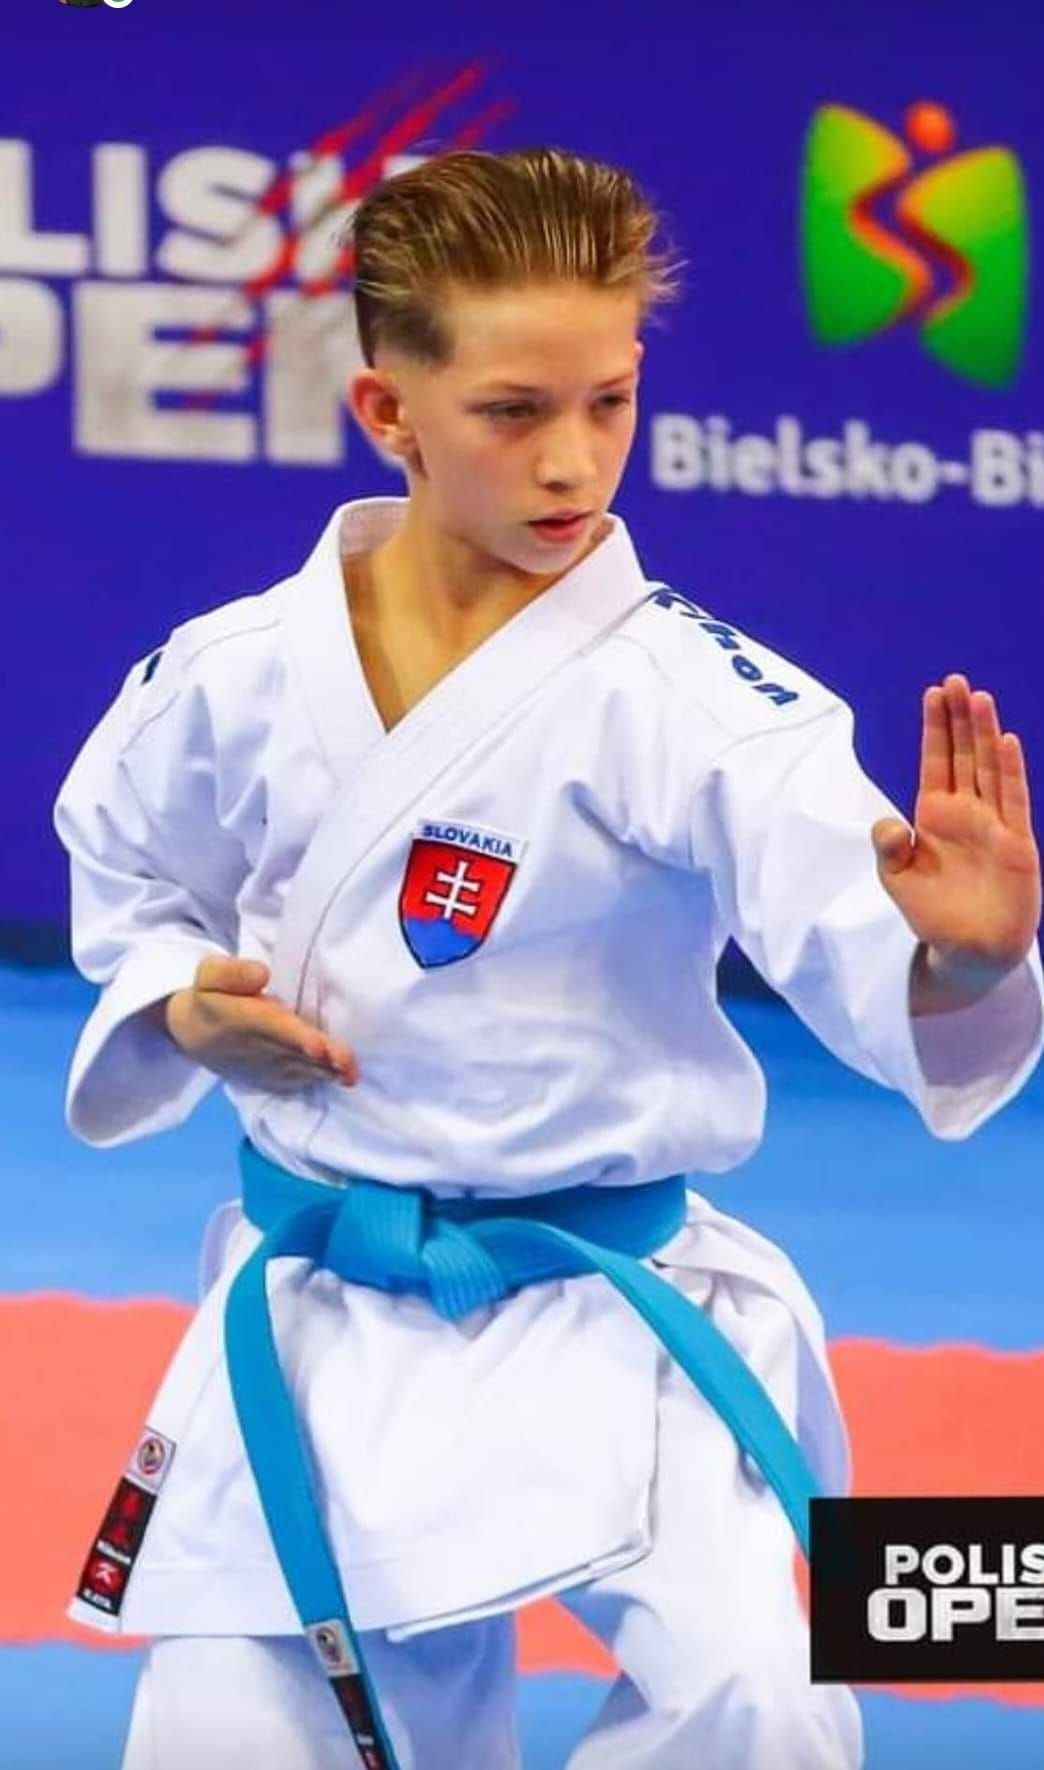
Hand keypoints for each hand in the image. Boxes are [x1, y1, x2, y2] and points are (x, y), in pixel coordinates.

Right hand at [160, 956, 358, 1092]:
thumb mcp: (208, 975)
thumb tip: (262, 974)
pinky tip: (344, 1076)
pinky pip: (301, 1078)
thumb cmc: (210, 998)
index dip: (297, 1037)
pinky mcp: (276, 1077)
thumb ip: (231, 972)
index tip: (319, 1046)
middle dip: (322, 1059)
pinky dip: (321, 1077)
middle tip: (348, 1065)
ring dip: (328, 1072)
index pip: (273, 1028)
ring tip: (352, 1073)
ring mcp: (269, 1066)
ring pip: (303, 1068)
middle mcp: (259, 1046)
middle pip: (295, 1052)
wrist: (194, 1036)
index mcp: (244, 1018)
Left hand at [872, 674, 1040, 1005]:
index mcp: (935, 816)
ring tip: (978, 697)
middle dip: (959, 718)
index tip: (933, 692)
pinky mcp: (1016, 844)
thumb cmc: (933, 915)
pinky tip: (1005, 741)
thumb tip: (888, 824)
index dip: (935, 728)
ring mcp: (993, 825)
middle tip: (955, 679)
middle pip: (964, 755)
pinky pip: (1012, 800)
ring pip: (989, 768)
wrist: (970, 951)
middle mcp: (966, 813)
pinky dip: (1009, 771)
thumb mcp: (898, 881)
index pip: (936, 762)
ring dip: (983, 734)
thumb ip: (890, 849)